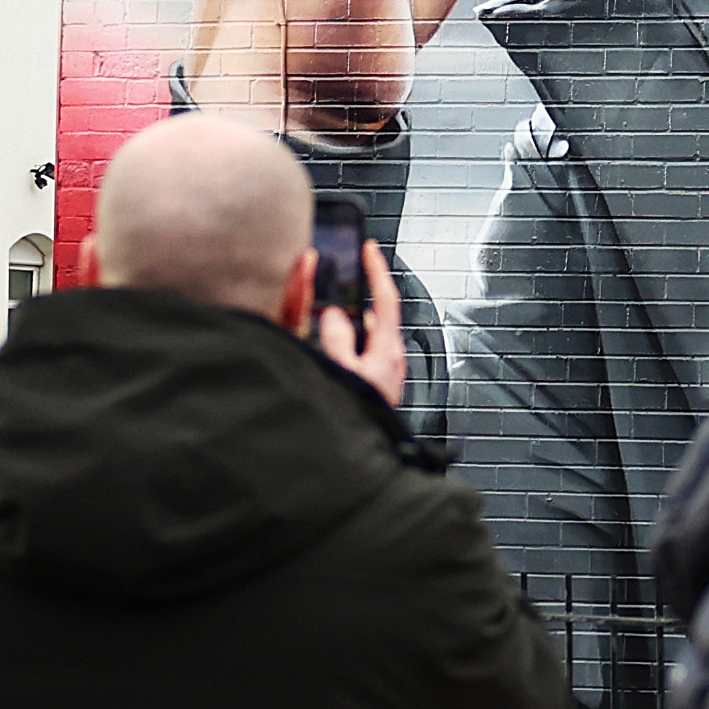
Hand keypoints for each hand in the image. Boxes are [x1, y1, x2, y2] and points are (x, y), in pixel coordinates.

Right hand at [315, 232, 410, 409]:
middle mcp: (389, 357)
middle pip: (373, 315)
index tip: (370, 248)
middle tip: (334, 280)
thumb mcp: (343, 375)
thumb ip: (337, 341)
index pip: (387, 300)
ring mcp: (382, 370)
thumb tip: (333, 314)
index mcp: (387, 350)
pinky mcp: (372, 382)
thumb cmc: (361, 417)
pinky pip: (356, 353)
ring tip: (319, 313)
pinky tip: (323, 349)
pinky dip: (341, 343)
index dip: (378, 271)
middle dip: (353, 297)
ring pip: (362, 335)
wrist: (361, 460)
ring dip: (343, 323)